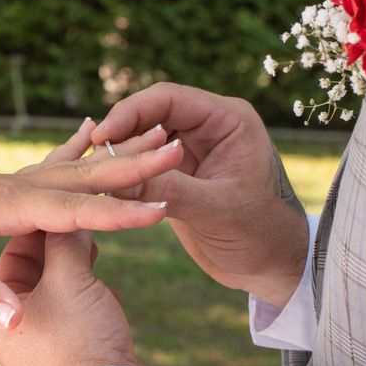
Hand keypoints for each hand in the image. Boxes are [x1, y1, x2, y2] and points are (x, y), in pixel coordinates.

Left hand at [0, 230, 136, 365]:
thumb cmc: (76, 341)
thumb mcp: (69, 283)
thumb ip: (66, 245)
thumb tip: (72, 217)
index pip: (18, 249)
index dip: (45, 224)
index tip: (69, 206)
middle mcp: (12, 325)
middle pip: (38, 269)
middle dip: (64, 249)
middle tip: (85, 228)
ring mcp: (38, 341)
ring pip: (58, 291)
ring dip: (79, 271)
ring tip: (95, 255)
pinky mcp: (64, 353)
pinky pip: (72, 314)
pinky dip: (88, 298)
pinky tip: (106, 293)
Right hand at [91, 83, 308, 307]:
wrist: (274, 265)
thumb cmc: (263, 234)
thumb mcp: (219, 210)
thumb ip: (173, 191)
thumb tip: (120, 180)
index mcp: (226, 120)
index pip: (169, 99)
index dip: (131, 112)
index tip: (102, 136)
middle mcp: (207, 128)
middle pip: (150, 115)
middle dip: (120, 133)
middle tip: (92, 157)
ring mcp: (190, 151)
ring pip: (143, 139)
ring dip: (120, 154)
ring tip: (94, 172)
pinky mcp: (178, 175)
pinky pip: (144, 165)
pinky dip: (125, 174)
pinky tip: (106, 187)